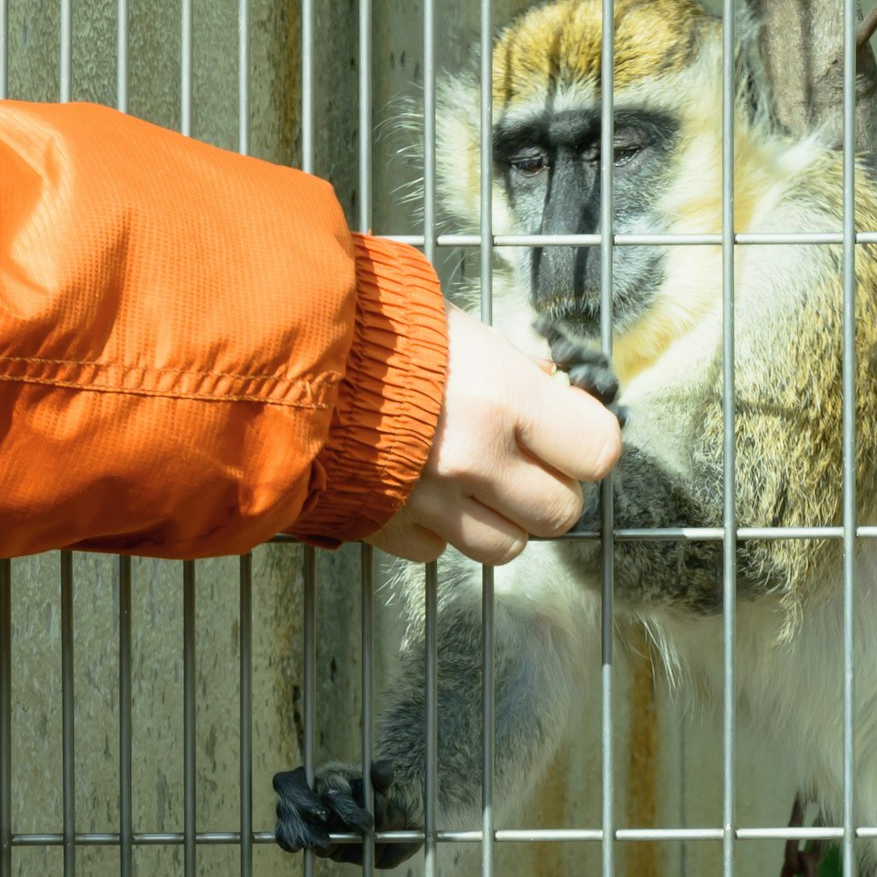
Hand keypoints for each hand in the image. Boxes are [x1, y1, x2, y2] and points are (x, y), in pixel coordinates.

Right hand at [360, 303, 621, 567]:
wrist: (280, 358)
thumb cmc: (372, 326)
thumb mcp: (458, 327)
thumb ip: (510, 367)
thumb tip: (550, 388)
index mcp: (502, 398)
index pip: (597, 451)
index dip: (589, 442)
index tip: (574, 430)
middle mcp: (475, 459)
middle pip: (560, 512)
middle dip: (551, 488)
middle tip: (528, 460)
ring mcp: (430, 502)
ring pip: (507, 547)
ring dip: (501, 520)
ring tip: (477, 482)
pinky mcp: (386, 528)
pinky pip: (437, 551)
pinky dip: (437, 530)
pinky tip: (420, 490)